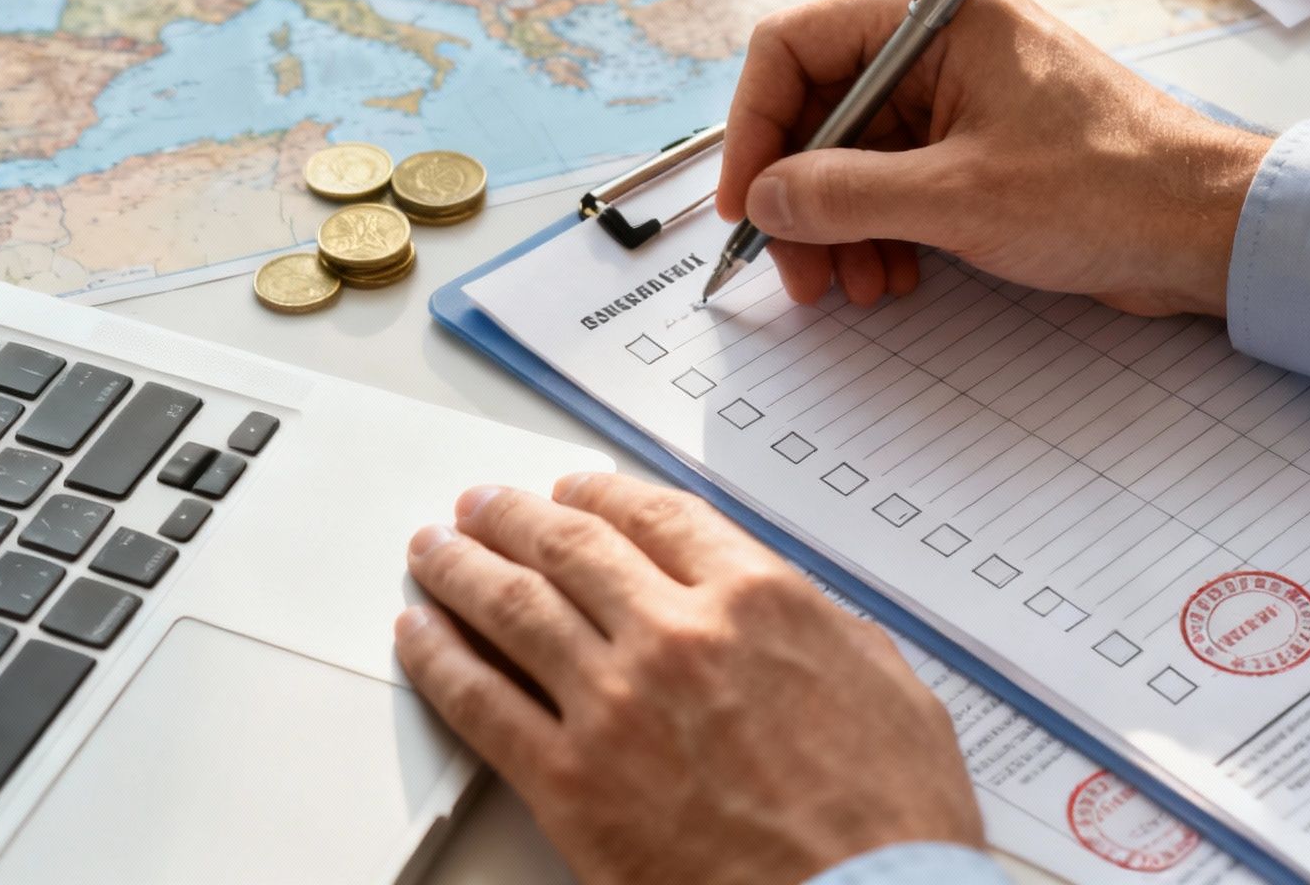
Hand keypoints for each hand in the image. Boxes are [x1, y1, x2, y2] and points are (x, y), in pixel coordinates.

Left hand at [395, 473, 981, 884]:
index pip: (654, 516)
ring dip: (462, 570)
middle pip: (568, 547)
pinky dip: (441, 662)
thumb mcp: (889, 687)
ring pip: (513, 609)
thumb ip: (821, 628)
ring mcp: (615, 705)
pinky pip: (483, 705)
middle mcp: (676, 633)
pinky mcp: (572, 783)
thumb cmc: (891, 819)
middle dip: (513, 517)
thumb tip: (786, 607)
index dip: (598, 494)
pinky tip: (419, 638)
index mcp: (757, 599)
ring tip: (433, 553)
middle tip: (480, 506)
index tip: (571, 489)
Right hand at [717, 0, 1272, 316]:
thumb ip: (842, 195)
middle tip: (792, 268)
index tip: (744, 203)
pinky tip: (889, 277)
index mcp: (935, 15)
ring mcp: (958, 96)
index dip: (754, 127)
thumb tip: (764, 199)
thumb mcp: (955, 198)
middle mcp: (939, 43)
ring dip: (835, 225)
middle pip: (817, 108)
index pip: (794, 46)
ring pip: (849, 155)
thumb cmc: (1109, 189)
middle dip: (797, 195)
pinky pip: (892, 181)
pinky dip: (876, 231)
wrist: (1209, 231)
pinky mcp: (976, 146)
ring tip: (850, 287)